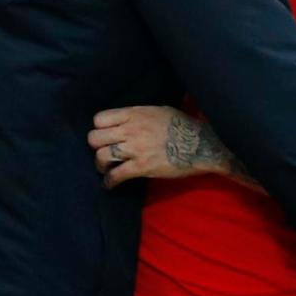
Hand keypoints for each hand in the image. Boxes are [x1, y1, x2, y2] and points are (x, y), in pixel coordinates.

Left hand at [88, 105, 204, 187]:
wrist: (200, 144)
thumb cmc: (183, 125)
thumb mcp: (159, 111)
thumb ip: (140, 115)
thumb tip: (128, 120)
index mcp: (135, 114)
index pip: (100, 119)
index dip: (99, 128)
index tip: (105, 135)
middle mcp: (131, 130)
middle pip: (94, 138)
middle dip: (96, 147)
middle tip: (103, 152)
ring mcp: (135, 149)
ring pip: (101, 156)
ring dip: (101, 165)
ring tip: (106, 169)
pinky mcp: (142, 167)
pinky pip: (116, 175)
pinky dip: (110, 182)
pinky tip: (110, 185)